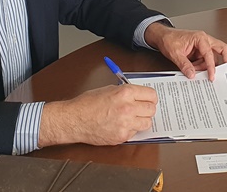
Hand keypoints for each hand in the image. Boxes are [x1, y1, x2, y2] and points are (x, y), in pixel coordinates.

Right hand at [39, 84, 157, 146]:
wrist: (74, 120)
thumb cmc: (87, 103)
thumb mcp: (108, 89)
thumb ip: (125, 92)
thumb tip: (137, 94)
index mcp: (125, 93)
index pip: (151, 95)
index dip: (150, 97)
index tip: (149, 99)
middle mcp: (128, 108)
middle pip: (152, 109)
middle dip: (147, 108)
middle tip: (141, 109)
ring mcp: (125, 124)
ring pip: (147, 123)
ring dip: (142, 120)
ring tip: (132, 118)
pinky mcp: (122, 136)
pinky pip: (135, 133)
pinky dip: (131, 129)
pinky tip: (121, 125)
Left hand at [145, 23, 226, 80]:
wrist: (162, 36)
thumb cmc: (168, 39)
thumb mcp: (175, 53)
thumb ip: (184, 64)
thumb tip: (192, 74)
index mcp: (200, 38)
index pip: (210, 54)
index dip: (211, 67)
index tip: (211, 76)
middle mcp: (204, 40)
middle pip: (222, 49)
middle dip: (226, 60)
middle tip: (225, 71)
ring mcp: (203, 46)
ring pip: (213, 57)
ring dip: (206, 66)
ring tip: (196, 71)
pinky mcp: (199, 51)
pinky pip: (205, 60)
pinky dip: (202, 66)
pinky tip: (195, 70)